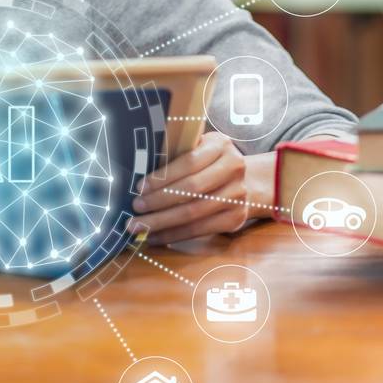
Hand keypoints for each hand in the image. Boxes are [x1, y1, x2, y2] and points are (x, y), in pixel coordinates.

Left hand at [127, 132, 276, 246]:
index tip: (139, 187)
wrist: (247, 180)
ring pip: (193, 213)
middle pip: (191, 189)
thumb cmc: (211, 163)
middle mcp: (234, 168)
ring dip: (162, 222)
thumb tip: (139, 172)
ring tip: (139, 226)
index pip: (188, 163)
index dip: (163, 177)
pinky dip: (174, 235)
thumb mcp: (200, 148)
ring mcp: (238, 194)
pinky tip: (155, 237)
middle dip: (158, 201)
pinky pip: (200, 230)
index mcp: (221, 145)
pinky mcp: (236, 218)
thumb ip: (178, 153)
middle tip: (135, 209)